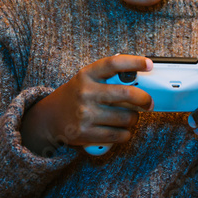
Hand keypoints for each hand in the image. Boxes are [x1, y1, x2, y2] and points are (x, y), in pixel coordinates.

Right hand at [21, 55, 152, 155]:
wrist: (48, 118)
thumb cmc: (74, 96)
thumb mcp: (85, 80)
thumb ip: (107, 78)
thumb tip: (139, 82)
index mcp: (86, 75)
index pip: (113, 63)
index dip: (134, 62)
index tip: (148, 64)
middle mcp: (86, 93)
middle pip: (126, 94)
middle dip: (144, 99)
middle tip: (148, 103)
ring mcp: (85, 114)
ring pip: (126, 118)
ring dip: (134, 119)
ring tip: (129, 117)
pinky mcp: (86, 133)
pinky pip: (119, 135)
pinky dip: (126, 133)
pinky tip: (122, 129)